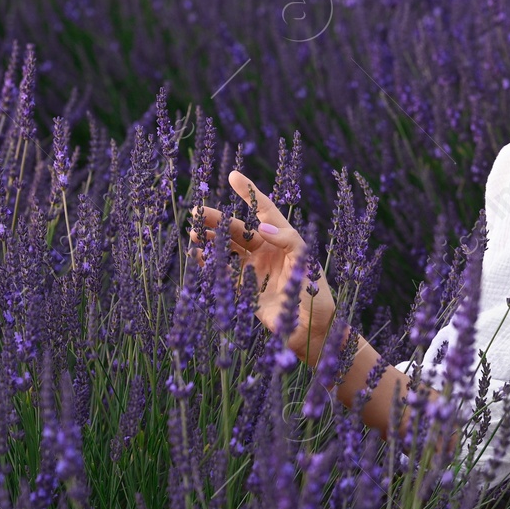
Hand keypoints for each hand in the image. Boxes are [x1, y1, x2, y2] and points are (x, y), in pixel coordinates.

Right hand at [187, 170, 338, 362]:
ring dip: (210, 240)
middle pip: (238, 229)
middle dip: (217, 220)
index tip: (234, 177)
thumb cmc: (316, 294)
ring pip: (227, 249)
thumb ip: (287, 241)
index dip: (250, 193)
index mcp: (283, 239)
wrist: (312, 332)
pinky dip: (211, 264)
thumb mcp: (307, 263)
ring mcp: (255, 269)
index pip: (264, 210)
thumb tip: (260, 227)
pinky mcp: (246, 290)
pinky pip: (224, 273)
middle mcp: (267, 251)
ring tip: (193, 233)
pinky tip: (200, 257)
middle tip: (196, 213)